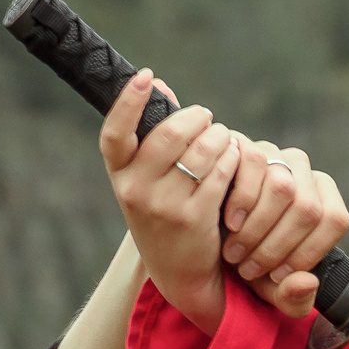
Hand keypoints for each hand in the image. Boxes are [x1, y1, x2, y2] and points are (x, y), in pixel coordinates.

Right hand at [100, 69, 235, 334]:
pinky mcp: (194, 219)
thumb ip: (151, 134)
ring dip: (218, 137)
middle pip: (168, 135)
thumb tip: (156, 83)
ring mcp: (163, 206)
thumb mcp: (148, 177)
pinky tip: (234, 158)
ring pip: (199, 152)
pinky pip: (219, 175)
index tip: (146, 76)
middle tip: (207, 118)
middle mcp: (134, 190)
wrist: (180, 272)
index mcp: (119, 174)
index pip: (114, 133)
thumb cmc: (166, 212)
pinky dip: (231, 160)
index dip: (127, 102)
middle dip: (195, 119)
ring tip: (223, 138)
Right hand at [220, 142, 348, 319]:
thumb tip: (307, 282)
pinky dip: (242, 202)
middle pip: (307, 208)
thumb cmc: (249, 262)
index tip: (278, 276)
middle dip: (276, 247)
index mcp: (324, 201)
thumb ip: (295, 298)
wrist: (210, 239)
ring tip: (236, 253)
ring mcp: (277, 155)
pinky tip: (230, 224)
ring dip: (257, 229)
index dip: (308, 252)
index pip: (334, 220)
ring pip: (283, 187)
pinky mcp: (247, 146)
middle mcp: (305, 173)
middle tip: (248, 270)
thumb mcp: (272, 289)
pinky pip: (255, 165)